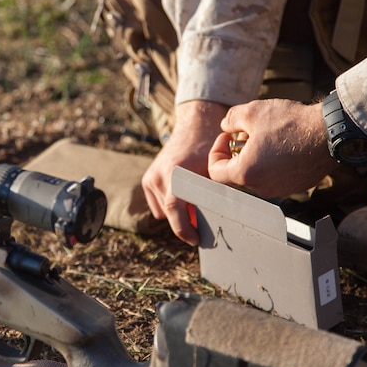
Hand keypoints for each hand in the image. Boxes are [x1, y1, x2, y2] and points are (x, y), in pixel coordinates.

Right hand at [142, 100, 227, 245]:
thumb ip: (212, 194)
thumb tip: (219, 220)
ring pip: (163, 211)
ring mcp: (150, 178)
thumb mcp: (214, 171)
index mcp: (174, 173)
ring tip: (195, 203)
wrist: (194, 126)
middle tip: (202, 225)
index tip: (196, 240)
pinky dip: (170, 205)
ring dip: (178, 212)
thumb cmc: (209, 148)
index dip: (184, 229)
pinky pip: (158, 204)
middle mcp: (158, 176)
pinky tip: (184, 195)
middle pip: (170, 214)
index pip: (174, 209)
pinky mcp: (147, 179)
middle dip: (185, 222)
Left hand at [208, 99, 338, 198]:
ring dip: (255, 157)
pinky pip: (277, 176)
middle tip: (246, 133)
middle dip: (237, 152)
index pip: (216, 172)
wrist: (329, 132)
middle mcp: (262, 187)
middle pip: (238, 173)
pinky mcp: (297, 186)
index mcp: (246, 173)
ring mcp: (281, 189)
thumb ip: (231, 119)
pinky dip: (273, 162)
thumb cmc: (291, 123)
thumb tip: (226, 125)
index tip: (226, 137)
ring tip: (266, 135)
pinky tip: (283, 143)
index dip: (216, 152)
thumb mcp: (252, 112)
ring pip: (258, 174)